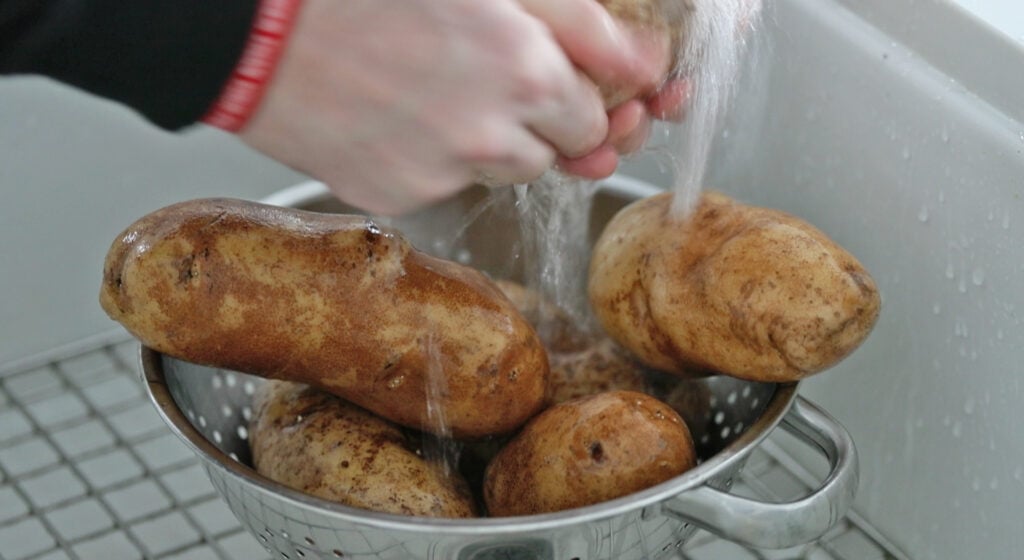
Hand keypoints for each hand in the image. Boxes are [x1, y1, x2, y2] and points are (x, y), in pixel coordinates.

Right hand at [238, 0, 668, 214]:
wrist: (252, 24)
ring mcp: (442, 172)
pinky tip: (396, 107)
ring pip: (502, 169)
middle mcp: (492, 136)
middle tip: (493, 70)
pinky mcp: (397, 195)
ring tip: (435, 83)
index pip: (601, 116)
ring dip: (491, 136)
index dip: (584, 93)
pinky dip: (434, 154)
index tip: (571, 81)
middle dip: (543, 117)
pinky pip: (444, 183)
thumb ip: (579, 21)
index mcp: (525, 70)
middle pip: (557, 151)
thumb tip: (645, 63)